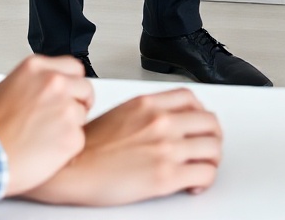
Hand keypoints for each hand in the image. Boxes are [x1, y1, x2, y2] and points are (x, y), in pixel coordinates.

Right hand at [0, 55, 91, 198]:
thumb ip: (23, 85)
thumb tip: (27, 89)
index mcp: (35, 68)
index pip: (73, 67)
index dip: (72, 84)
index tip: (69, 94)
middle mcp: (54, 83)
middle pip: (84, 88)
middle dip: (77, 103)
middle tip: (62, 119)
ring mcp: (65, 108)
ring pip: (81, 115)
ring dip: (69, 127)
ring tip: (45, 139)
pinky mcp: (71, 136)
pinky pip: (78, 140)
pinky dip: (66, 149)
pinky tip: (45, 153)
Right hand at [20, 89, 223, 204]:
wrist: (71, 171)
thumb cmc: (87, 148)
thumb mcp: (120, 114)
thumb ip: (147, 113)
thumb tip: (165, 121)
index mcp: (149, 104)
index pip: (192, 98)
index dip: (200, 113)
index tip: (199, 125)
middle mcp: (161, 121)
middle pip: (209, 122)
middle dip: (213, 137)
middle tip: (208, 149)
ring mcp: (166, 147)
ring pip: (213, 148)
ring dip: (213, 160)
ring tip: (203, 168)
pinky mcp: (166, 176)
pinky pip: (204, 174)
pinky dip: (206, 180)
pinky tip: (195, 185)